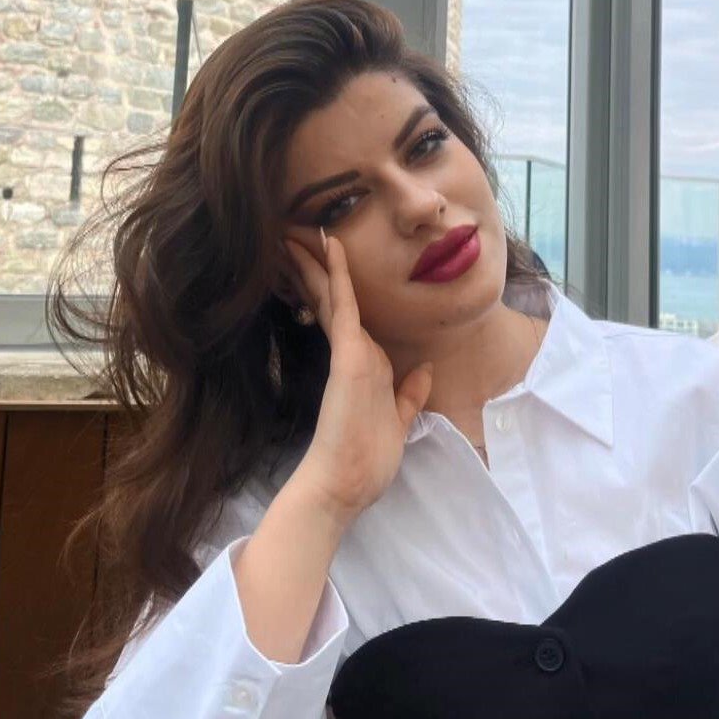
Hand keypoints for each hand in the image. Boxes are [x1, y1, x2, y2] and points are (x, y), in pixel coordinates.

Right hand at [282, 230, 432, 520]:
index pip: (347, 317)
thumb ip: (409, 395)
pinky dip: (340, 276)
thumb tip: (425, 371)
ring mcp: (348, 354)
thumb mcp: (399, 423)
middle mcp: (353, 354)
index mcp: (363, 367)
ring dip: (318, 263)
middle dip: (315, 269)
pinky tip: (332, 247)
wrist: (342, 487)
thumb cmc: (365, 464)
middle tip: (294, 236)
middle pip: (333, 301)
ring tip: (299, 230)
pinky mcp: (348, 358)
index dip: (335, 287)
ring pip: (333, 296)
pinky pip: (346, 307)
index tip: (324, 258)